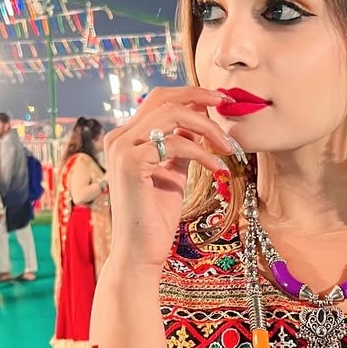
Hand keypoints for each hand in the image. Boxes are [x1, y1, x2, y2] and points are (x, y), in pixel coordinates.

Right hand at [101, 86, 239, 272]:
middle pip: (163, 98)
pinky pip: (175, 144)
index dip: (190, 95)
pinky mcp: (131, 163)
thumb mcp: (173, 173)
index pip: (158, 101)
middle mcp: (119, 138)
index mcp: (126, 138)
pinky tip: (218, 169)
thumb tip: (201, 123)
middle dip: (199, 96)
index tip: (220, 101)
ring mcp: (122, 149)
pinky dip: (202, 153)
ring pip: (171, 115)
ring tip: (227, 145)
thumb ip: (181, 146)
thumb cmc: (155, 217)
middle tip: (227, 103)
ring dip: (206, 127)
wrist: (140, 252)